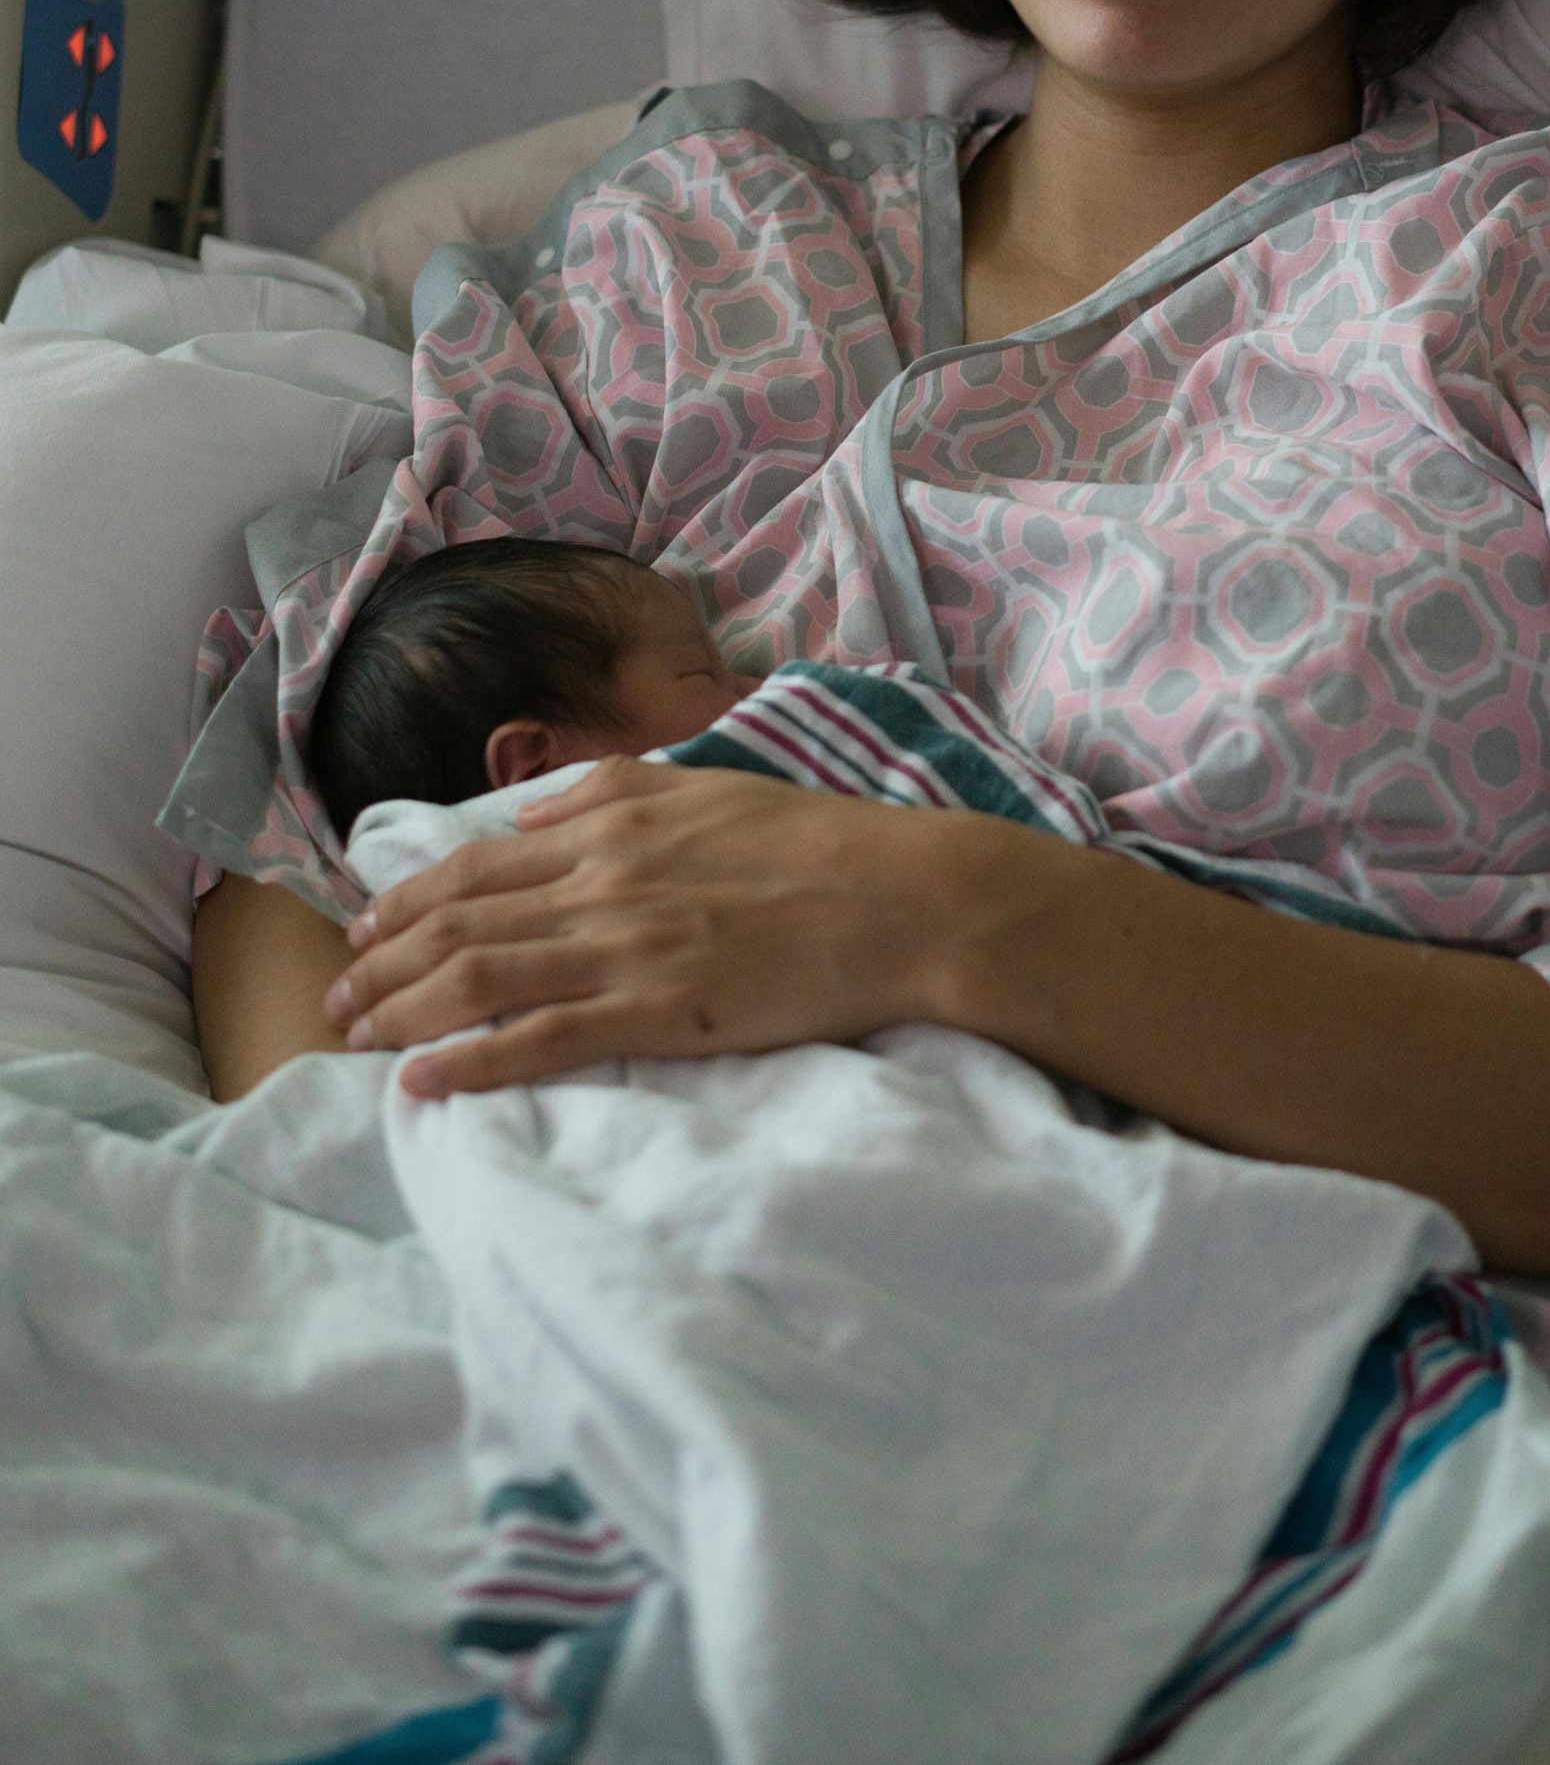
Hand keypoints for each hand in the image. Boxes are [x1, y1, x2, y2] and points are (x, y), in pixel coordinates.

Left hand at [321, 758, 981, 1096]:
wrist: (896, 898)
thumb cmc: (815, 843)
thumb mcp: (706, 784)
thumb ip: (614, 792)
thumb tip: (539, 809)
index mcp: (612, 825)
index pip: (478, 863)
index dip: (407, 898)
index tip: (364, 927)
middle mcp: (601, 882)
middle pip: (461, 923)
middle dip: (382, 962)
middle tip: (335, 1000)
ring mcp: (626, 948)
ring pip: (481, 979)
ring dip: (404, 1011)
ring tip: (356, 1039)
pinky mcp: (658, 1012)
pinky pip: (541, 1041)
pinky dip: (471, 1062)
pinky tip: (423, 1083)